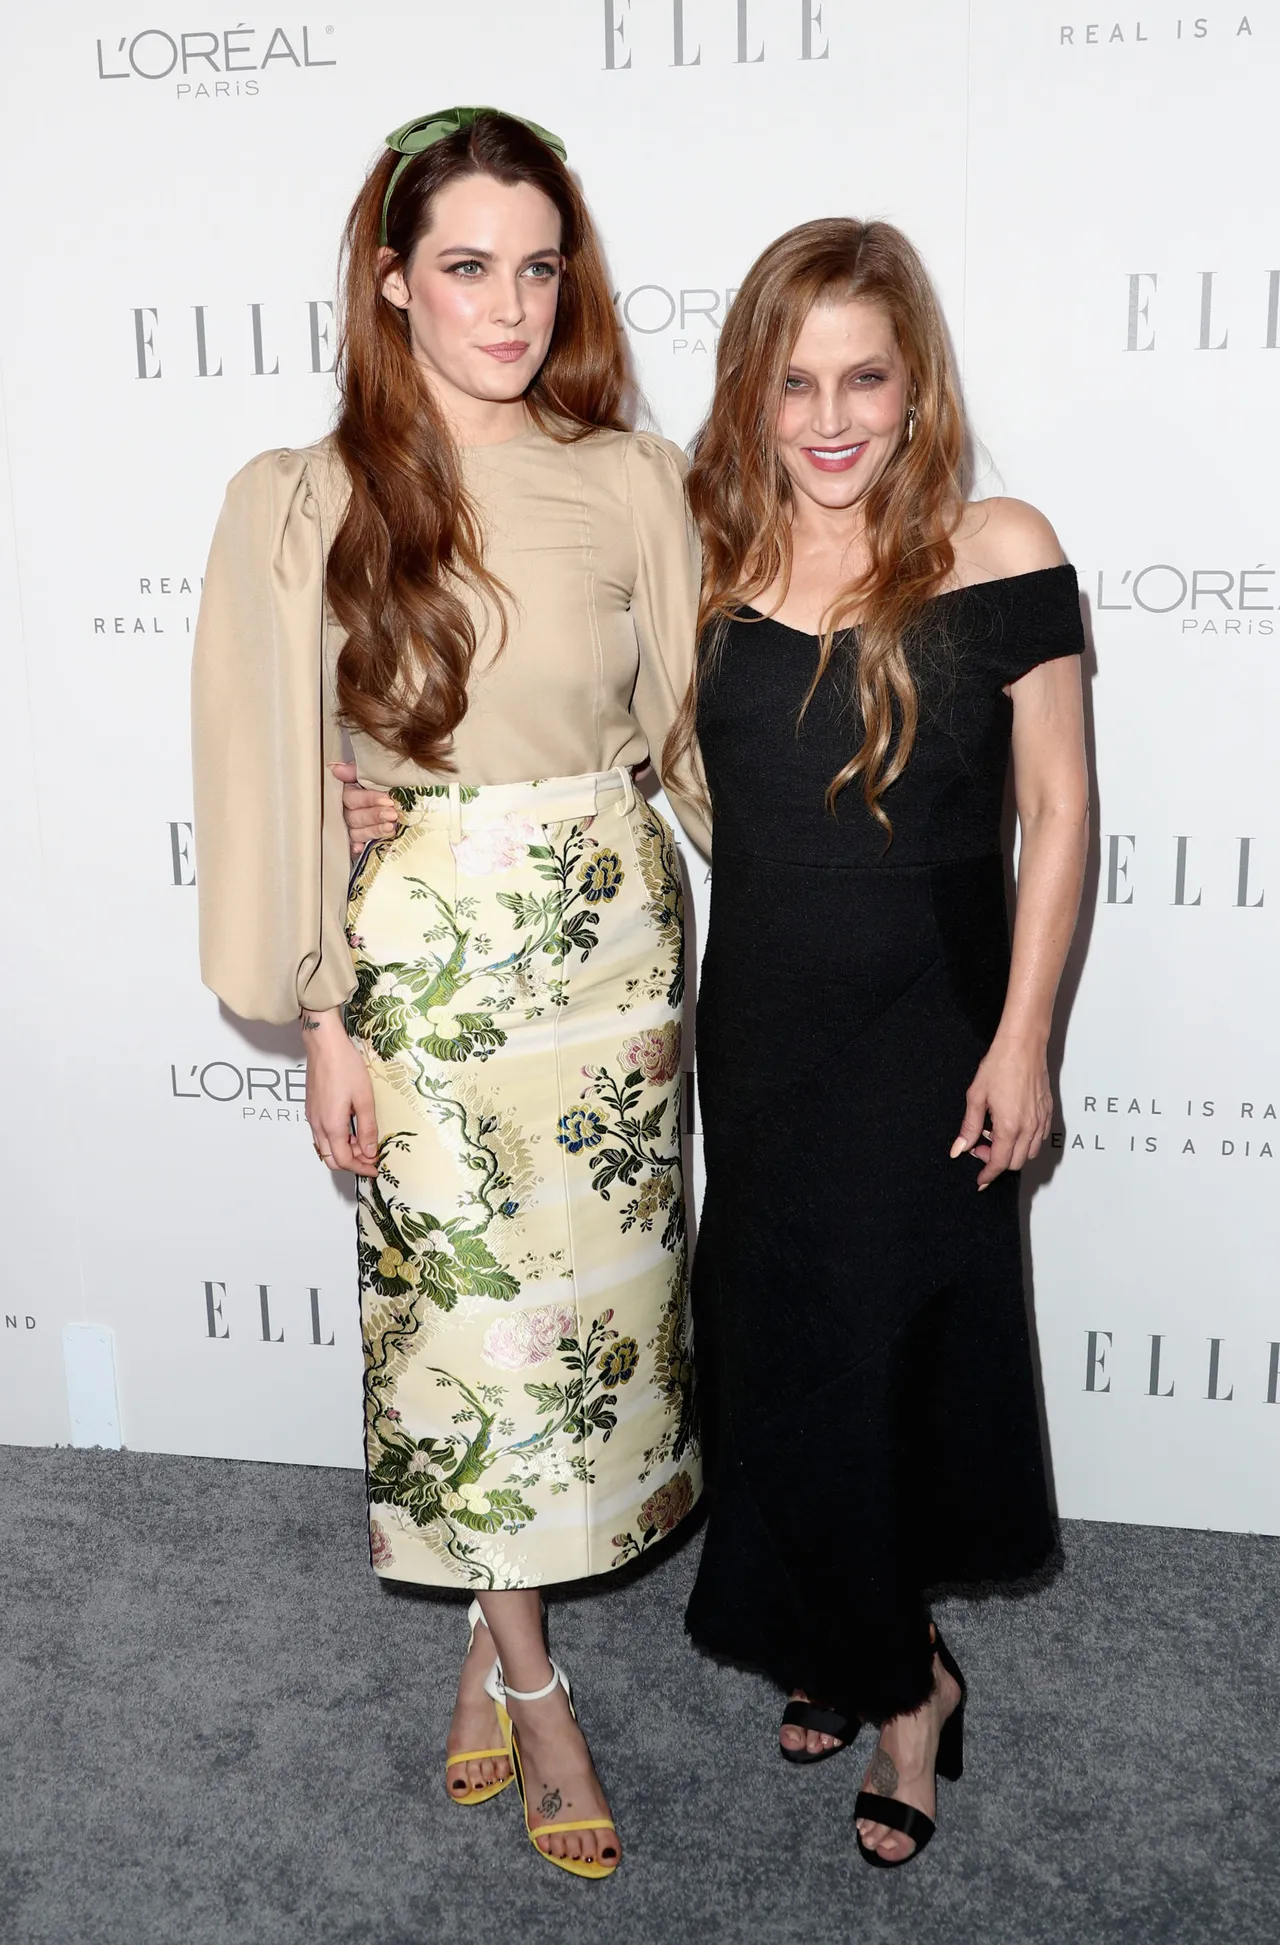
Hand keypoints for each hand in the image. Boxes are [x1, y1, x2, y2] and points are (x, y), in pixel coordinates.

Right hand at [302, 1008, 378, 1176]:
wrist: (324, 1045)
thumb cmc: (345, 1067)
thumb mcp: (364, 1099)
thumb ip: (367, 1128)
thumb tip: (369, 1152)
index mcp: (331, 1126)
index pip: (344, 1160)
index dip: (361, 1168)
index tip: (376, 1168)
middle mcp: (317, 1125)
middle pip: (331, 1159)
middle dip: (351, 1163)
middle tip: (370, 1157)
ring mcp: (312, 1117)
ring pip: (324, 1147)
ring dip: (343, 1150)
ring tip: (363, 1140)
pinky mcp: (311, 1108)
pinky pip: (321, 1134)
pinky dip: (336, 1139)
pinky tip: (351, 1127)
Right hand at [332, 761, 397, 860]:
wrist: (396, 796)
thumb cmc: (380, 784)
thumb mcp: (368, 773)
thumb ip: (353, 770)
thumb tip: (335, 768)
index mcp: (347, 793)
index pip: (352, 798)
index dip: (369, 799)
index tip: (387, 800)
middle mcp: (347, 812)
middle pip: (354, 817)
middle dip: (374, 816)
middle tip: (392, 815)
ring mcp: (352, 828)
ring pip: (357, 832)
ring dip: (374, 831)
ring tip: (390, 828)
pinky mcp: (359, 841)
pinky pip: (355, 846)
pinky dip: (357, 848)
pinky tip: (361, 848)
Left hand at [950, 1034, 1051, 1187]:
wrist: (1023, 1045)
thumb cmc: (1000, 1065)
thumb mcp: (976, 1097)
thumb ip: (968, 1127)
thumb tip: (959, 1149)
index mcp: (1009, 1127)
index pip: (999, 1163)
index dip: (988, 1174)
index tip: (980, 1180)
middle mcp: (1029, 1128)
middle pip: (1015, 1163)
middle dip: (996, 1162)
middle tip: (980, 1147)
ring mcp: (1041, 1121)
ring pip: (1030, 1153)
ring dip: (1012, 1153)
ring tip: (994, 1134)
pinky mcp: (1048, 1113)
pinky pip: (1039, 1139)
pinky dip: (1026, 1142)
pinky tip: (1012, 1128)